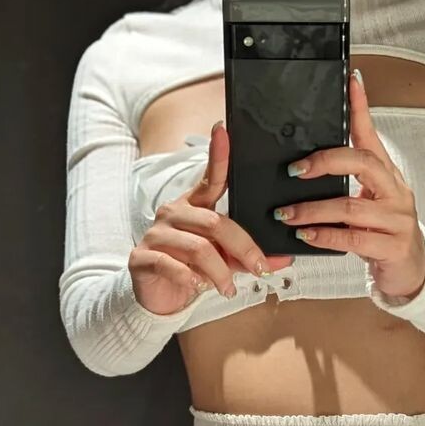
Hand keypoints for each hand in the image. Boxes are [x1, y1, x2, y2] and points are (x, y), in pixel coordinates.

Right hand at [129, 122, 293, 315]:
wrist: (157, 295)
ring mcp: (156, 233)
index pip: (210, 178)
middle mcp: (173, 212)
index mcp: (194, 206)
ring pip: (199, 248)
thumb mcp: (224, 260)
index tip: (223, 130)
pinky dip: (192, 279)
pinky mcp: (142, 256)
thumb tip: (282, 259)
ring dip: (220, 272)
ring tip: (228, 288)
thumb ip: (248, 256)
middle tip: (260, 268)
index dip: (218, 155)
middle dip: (244, 248)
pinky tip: (197, 286)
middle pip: (216, 223)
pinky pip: (172, 265)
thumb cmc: (192, 270)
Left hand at [272, 71, 424, 299]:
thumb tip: (306, 165)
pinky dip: (324, 236)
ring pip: (349, 206)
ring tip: (286, 214)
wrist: (411, 271)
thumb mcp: (367, 201)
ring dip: (312, 210)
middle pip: (362, 162)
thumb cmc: (383, 233)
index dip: (360, 107)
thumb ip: (345, 183)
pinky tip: (305, 235)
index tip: (350, 81)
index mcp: (386, 175)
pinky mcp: (393, 247)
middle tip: (294, 170)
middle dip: (324, 162)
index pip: (371, 134)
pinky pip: (353, 238)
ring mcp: (397, 219)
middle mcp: (395, 191)